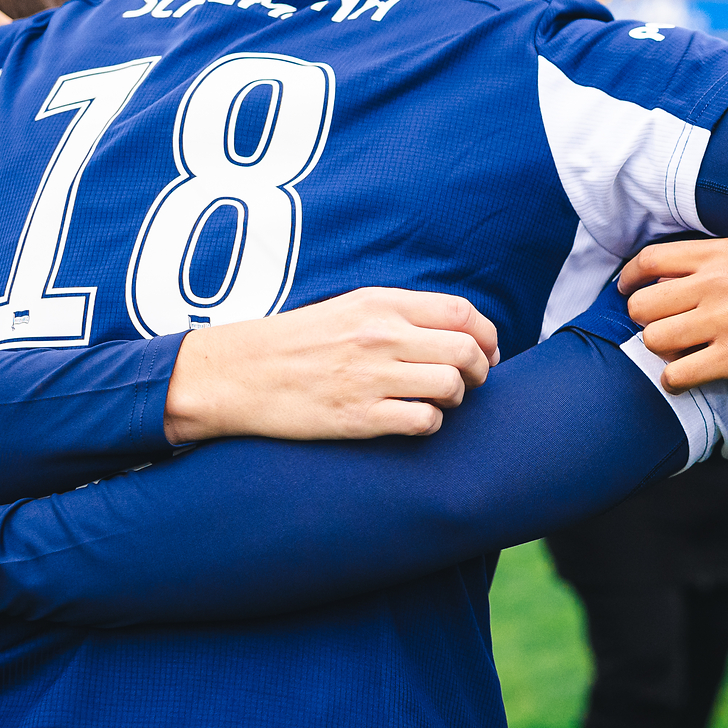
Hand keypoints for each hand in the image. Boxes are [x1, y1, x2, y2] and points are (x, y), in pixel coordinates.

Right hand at [162, 289, 496, 444]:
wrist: (240, 373)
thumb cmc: (299, 341)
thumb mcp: (350, 308)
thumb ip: (401, 313)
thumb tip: (457, 329)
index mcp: (380, 304)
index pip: (461, 312)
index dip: (487, 335)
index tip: (487, 351)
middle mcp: (380, 336)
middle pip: (465, 350)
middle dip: (480, 370)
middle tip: (470, 381)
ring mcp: (370, 377)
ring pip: (451, 386)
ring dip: (456, 397)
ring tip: (439, 400)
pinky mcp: (359, 416)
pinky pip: (424, 421)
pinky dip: (430, 423)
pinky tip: (415, 419)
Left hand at [623, 238, 727, 388]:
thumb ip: (718, 264)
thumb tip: (679, 282)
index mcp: (722, 253)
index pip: (650, 261)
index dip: (630, 279)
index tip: (628, 291)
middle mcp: (716, 283)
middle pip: (643, 304)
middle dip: (646, 321)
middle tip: (663, 329)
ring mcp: (725, 320)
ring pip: (654, 339)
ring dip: (660, 351)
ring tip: (678, 355)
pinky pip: (679, 374)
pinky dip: (675, 380)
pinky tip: (687, 378)